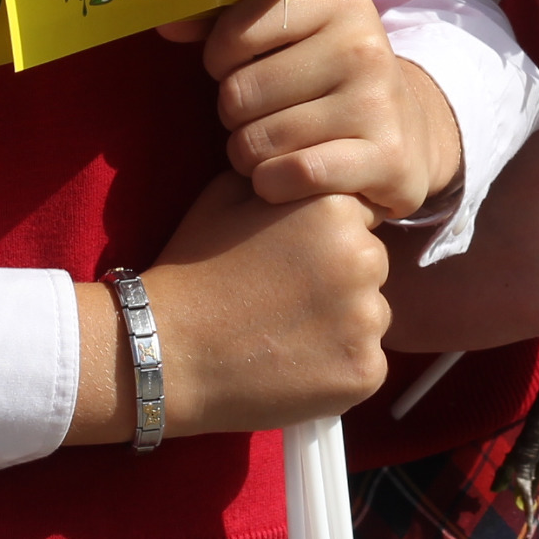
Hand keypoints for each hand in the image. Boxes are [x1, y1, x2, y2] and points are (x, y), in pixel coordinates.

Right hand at [68, 176, 388, 442]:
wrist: (168, 349)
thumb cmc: (195, 268)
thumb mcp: (229, 195)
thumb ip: (281, 177)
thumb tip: (306, 167)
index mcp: (336, 206)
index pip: (359, 216)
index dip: (324, 238)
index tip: (290, 259)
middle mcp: (363, 257)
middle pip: (370, 264)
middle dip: (339, 277)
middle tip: (285, 297)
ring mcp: (368, 319)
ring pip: (370, 315)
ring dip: (342, 324)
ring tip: (284, 332)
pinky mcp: (366, 371)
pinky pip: (365, 364)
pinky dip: (338, 368)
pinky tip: (293, 365)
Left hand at [187, 0, 463, 219]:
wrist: (410, 132)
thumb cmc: (326, 77)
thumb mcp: (291, 36)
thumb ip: (227, 24)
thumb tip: (168, 26)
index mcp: (341, 1)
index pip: (238, 28)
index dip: (219, 58)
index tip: (231, 68)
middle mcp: (365, 46)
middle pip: (242, 91)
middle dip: (233, 114)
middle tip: (255, 118)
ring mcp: (380, 103)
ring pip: (260, 139)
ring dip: (247, 155)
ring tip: (267, 149)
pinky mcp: (387, 158)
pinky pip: (292, 174)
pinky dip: (271, 184)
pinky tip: (281, 179)